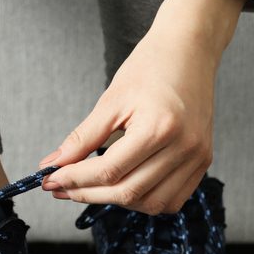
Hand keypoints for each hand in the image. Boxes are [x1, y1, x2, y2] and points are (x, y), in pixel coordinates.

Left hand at [39, 0, 245, 213]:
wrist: (189, 51)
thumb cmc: (150, 68)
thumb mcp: (110, 100)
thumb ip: (82, 138)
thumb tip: (53, 164)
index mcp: (160, 127)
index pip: (109, 171)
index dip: (75, 180)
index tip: (50, 181)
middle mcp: (184, 147)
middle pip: (129, 192)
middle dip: (88, 194)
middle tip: (61, 188)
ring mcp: (198, 157)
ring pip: (151, 203)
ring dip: (115, 202)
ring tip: (88, 189)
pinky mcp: (203, 161)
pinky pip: (172, 199)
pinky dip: (144, 201)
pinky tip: (122, 189)